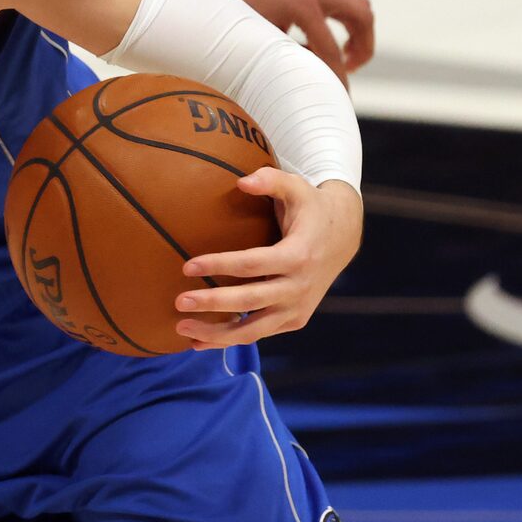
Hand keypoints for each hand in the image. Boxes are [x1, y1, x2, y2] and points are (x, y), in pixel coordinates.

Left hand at [174, 169, 362, 348]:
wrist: (342, 238)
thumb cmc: (310, 209)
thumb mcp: (297, 187)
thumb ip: (271, 179)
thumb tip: (242, 182)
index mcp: (298, 255)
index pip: (253, 264)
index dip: (220, 265)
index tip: (188, 266)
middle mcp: (299, 287)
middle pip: (250, 300)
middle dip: (213, 303)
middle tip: (179, 301)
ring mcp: (298, 308)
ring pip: (254, 329)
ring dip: (217, 333)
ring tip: (181, 330)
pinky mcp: (295, 320)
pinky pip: (259, 333)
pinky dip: (230, 340)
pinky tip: (200, 341)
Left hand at [211, 0, 375, 79]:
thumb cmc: (228, 13)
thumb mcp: (261, 40)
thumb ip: (290, 57)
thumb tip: (310, 81)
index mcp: (300, 4)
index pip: (332, 48)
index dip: (338, 75)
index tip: (340, 93)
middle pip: (362, 14)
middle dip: (363, 45)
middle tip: (350, 67)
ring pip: (353, 2)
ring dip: (353, 31)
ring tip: (338, 56)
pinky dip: (334, 20)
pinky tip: (311, 39)